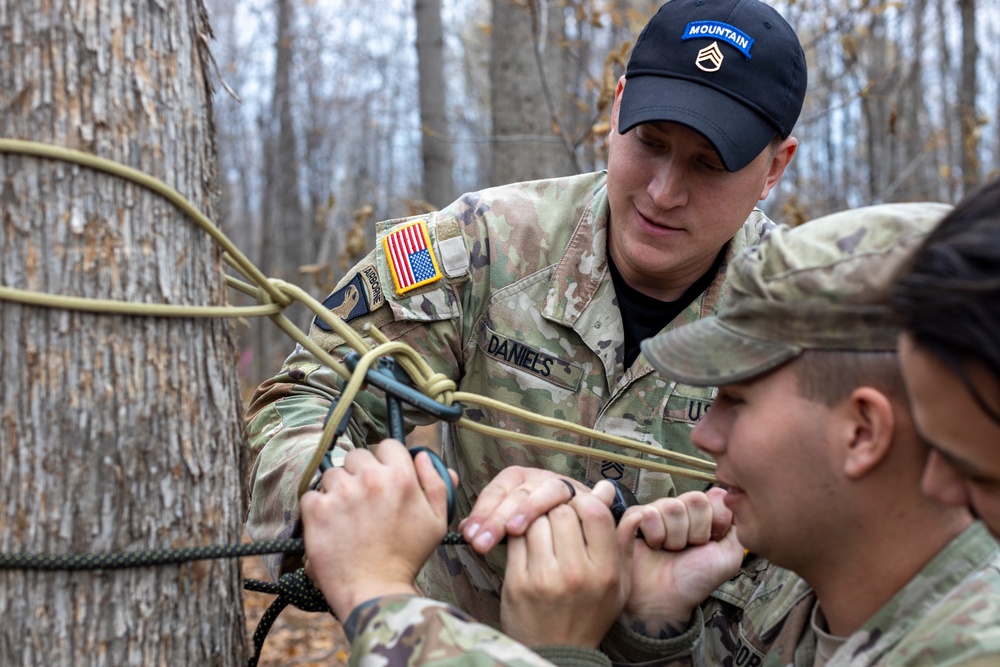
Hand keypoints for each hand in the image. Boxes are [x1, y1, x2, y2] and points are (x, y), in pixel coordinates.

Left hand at [301, 439, 453, 618]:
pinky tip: (331, 525)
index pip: (388, 445)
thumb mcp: (437, 520)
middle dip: (359, 473)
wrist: (375, 590)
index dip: (385, 460)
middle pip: (357, 456)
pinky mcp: (317, 509)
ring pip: (333, 473)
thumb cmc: (407, 557)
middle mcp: (370, 479)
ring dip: (337, 489)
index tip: (382, 477)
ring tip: (347, 516)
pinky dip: (318, 508)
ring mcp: (341, 493)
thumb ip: (436, 482)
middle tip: (364, 500)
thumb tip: (423, 456)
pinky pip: (312, 494)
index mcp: (401, 477)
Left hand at [461, 466, 587, 552]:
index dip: (482, 512)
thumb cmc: (544, 532)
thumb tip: (463, 530)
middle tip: (481, 543)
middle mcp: (538, 478)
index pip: (496, 491)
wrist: (582, 541)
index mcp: (519, 479)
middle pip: (515, 493)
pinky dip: (562, 511)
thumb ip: (491, 524)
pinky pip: (570, 503)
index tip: (469, 535)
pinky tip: (550, 531)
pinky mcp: (583, 497)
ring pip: (541, 492)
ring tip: (513, 531)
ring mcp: (561, 485)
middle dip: (496, 518)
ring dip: (526, 510)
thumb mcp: (515, 525)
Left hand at [500, 481, 632, 648]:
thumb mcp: (619, 585)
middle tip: (557, 518)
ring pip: (536, 521)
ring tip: (542, 531)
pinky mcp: (518, 583)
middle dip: (558, 509)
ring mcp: (544, 578)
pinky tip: (526, 542)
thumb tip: (619, 501)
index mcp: (604, 571)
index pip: (593, 512)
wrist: (557, 653)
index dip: (584, 501)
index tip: (578, 509)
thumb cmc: (590, 615)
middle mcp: (575, 573)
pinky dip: (519, 533)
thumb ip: (623, 543)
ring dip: (536, 519)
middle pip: (561, 512)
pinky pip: (515, 539)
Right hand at [616, 488, 743, 636]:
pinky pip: (649, 513)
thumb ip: (737, 526)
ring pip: (673, 507)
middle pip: (696, 499)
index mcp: (704, 514)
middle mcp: (682, 508)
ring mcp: (658, 510)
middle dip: (695, 531)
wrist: (665, 599)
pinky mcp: (635, 516)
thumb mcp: (728, 556)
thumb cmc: (695, 579)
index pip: (716, 496)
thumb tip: (731, 497)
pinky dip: (655, 535)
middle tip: (689, 548)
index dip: (716, 521)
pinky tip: (654, 546)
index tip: (711, 541)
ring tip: (670, 550)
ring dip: (675, 537)